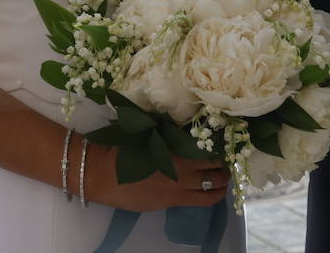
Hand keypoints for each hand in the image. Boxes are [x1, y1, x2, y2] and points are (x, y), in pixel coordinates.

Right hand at [84, 144, 229, 211]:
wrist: (104, 175)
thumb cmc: (122, 148)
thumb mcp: (147, 132)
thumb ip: (169, 132)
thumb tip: (184, 128)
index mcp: (176, 147)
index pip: (209, 146)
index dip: (221, 146)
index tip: (224, 143)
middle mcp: (182, 168)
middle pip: (216, 168)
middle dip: (224, 165)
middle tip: (226, 161)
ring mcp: (179, 187)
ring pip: (213, 187)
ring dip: (222, 182)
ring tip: (223, 178)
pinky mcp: (173, 201)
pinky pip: (201, 201)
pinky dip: (212, 196)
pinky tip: (212, 191)